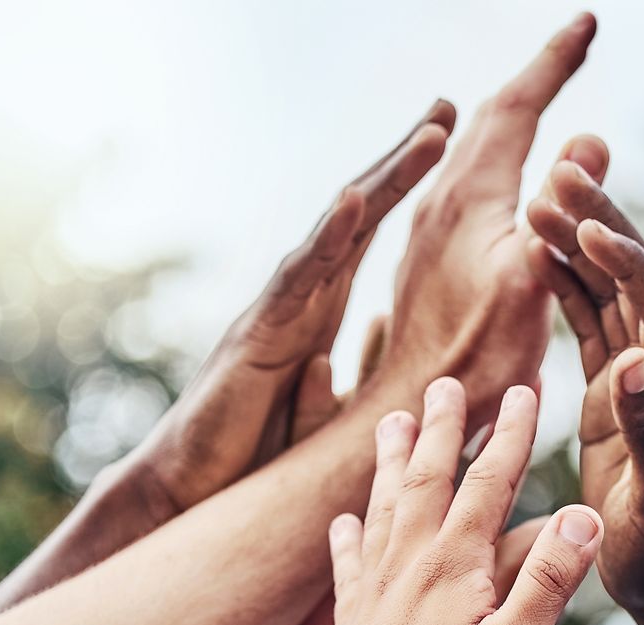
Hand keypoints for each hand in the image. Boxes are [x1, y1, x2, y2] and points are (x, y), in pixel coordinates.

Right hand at [95, 101, 454, 519]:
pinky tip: (356, 201)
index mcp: (322, 311)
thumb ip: (368, 379)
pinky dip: (327, 238)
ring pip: (337, 233)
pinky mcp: (257, 335)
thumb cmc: (255, 463)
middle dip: (402, 162)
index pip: (374, 237)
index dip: (411, 191)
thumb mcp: (334, 416)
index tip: (453, 144)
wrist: (190, 497)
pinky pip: (298, 278)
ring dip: (385, 182)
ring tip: (431, 137)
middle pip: (359, 216)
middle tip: (446, 108)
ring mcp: (279, 310)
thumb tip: (414, 357)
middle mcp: (302, 298)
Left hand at [255, 321, 550, 624]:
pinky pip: (348, 565)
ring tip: (391, 421)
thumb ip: (548, 581)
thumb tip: (583, 513)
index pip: (488, 481)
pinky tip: (344, 522)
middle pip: (426, 478)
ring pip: (383, 507)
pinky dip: (349, 536)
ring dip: (391, 461)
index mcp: (451, 565)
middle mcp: (407, 565)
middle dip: (442, 428)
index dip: (511, 432)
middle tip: (445, 381)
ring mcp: (374, 594)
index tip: (525, 387)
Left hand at [370, 13, 600, 423]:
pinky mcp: (428, 258)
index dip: (555, 61)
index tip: (588, 21)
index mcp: (468, 195)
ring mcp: (429, 229)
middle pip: (489, 117)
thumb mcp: (529, 280)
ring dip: (510, 112)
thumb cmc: (474, 360)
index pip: (516, 105)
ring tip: (540, 89)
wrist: (411, 411)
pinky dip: (495, 153)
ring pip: (472, 148)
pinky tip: (499, 172)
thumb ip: (559, 210)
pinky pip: (466, 180)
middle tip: (574, 43)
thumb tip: (589, 141)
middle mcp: (440, 201)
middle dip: (537, 75)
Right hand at [524, 158, 643, 617]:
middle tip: (562, 170)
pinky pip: (587, 324)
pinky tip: (536, 253)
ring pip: (607, 293)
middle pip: (635, 280)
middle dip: (603, 223)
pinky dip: (563, 286)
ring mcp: (637, 379)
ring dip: (577, 243)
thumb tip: (634, 364)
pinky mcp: (609, 394)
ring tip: (538, 195)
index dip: (630, 265)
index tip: (593, 227)